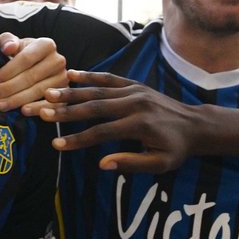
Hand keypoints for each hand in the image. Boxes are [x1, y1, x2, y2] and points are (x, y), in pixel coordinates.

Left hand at [0, 34, 66, 113]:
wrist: (38, 67)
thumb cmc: (22, 55)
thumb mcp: (14, 44)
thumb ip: (8, 41)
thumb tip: (8, 48)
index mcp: (46, 45)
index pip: (25, 58)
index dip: (7, 71)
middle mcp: (58, 61)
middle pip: (31, 76)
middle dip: (8, 88)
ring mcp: (63, 79)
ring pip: (38, 91)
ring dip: (18, 99)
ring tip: (1, 105)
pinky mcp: (64, 95)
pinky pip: (51, 104)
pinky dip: (37, 108)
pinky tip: (23, 111)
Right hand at [38, 71, 210, 173]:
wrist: (196, 125)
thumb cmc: (177, 149)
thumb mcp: (160, 164)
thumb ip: (131, 163)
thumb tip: (102, 164)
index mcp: (139, 125)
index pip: (101, 133)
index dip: (77, 139)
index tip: (56, 144)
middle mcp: (134, 104)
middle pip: (93, 107)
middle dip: (65, 111)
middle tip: (41, 112)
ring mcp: (133, 91)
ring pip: (97, 91)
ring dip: (71, 92)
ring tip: (48, 92)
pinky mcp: (134, 84)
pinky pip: (109, 78)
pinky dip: (90, 76)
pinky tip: (71, 74)